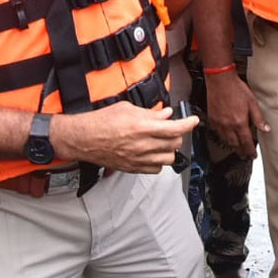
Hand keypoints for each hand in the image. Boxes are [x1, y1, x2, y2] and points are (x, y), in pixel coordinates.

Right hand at [54, 101, 197, 172]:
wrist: (83, 139)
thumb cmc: (101, 122)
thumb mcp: (127, 108)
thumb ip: (149, 113)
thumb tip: (166, 114)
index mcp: (142, 127)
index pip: (174, 128)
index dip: (188, 124)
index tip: (194, 121)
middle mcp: (143, 145)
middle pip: (174, 143)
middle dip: (177, 134)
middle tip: (171, 128)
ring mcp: (138, 159)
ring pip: (168, 158)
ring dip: (169, 149)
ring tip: (163, 141)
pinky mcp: (133, 168)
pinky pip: (156, 169)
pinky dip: (159, 161)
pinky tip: (153, 153)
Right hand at [205, 70, 268, 158]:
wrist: (220, 80)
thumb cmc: (236, 88)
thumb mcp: (252, 102)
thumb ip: (259, 118)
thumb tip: (266, 129)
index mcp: (239, 122)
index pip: (246, 142)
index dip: (250, 151)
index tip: (253, 155)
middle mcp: (228, 125)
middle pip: (235, 144)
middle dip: (241, 152)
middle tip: (245, 156)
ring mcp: (219, 123)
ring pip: (226, 141)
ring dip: (232, 147)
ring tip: (237, 150)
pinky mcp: (212, 119)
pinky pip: (218, 134)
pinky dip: (223, 138)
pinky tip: (226, 138)